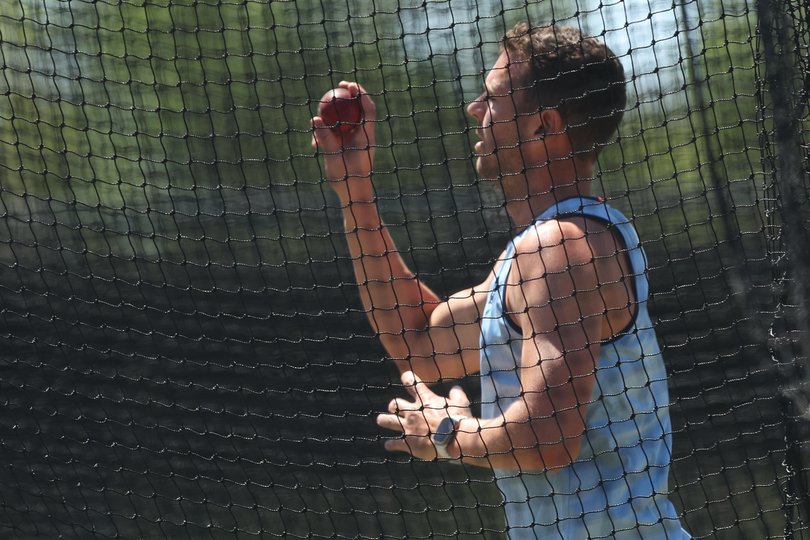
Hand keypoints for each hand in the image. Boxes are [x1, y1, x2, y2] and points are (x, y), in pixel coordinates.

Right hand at [311, 81, 376, 203]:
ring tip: (321, 110)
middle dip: (350, 96)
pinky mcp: (348, 150)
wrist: (354, 196)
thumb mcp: (333, 158)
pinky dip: (328, 134)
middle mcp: (363, 137)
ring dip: (335, 116)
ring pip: (347, 122)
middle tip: (338, 85)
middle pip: (359, 111)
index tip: (349, 85)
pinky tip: (314, 141)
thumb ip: (325, 138)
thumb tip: (314, 120)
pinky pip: (339, 136)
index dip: (361, 94)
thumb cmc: (348, 179)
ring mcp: (356, 143)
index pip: (368, 110)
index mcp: (367, 137)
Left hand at [376, 371, 471, 459]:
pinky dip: (391, 445)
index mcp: (425, 400)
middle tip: (397, 409)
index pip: (411, 382)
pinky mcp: (408, 443)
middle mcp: (413, 412)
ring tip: (381, 420)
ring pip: (388, 420)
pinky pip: (394, 443)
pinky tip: (389, 445)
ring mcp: (409, 427)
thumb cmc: (459, 420)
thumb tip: (456, 389)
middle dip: (394, 405)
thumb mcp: (461, 403)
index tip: (406, 378)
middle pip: (395, 403)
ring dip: (384, 420)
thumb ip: (457, 395)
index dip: (407, 378)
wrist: (454, 440)